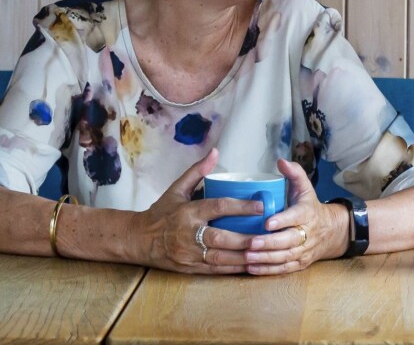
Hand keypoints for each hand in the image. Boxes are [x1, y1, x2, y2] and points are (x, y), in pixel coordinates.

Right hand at [133, 148, 261, 273]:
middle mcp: (189, 234)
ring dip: (243, 257)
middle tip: (267, 236)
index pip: (218, 207)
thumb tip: (215, 152)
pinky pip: (215, 270)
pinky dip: (234, 269)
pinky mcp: (190, 268)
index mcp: (188, 212)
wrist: (137, 240)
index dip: (241, 207)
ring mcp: (189, 254)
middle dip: (245, 239)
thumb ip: (197, 171)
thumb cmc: (161, 212)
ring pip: (220, 257)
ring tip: (263, 252)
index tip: (262, 206)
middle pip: (220, 237)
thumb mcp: (176, 189)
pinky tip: (251, 266)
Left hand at [242, 158, 348, 274]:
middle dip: (269, 243)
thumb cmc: (309, 206)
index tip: (267, 222)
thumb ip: (294, 173)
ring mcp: (304, 250)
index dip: (283, 220)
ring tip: (247, 256)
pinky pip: (283, 268)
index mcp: (307, 213)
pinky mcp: (299, 263)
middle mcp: (307, 233)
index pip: (296, 216)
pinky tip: (250, 267)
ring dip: (265, 258)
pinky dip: (267, 270)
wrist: (331, 231)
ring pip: (285, 256)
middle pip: (289, 240)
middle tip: (250, 242)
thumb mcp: (305, 188)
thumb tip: (280, 161)